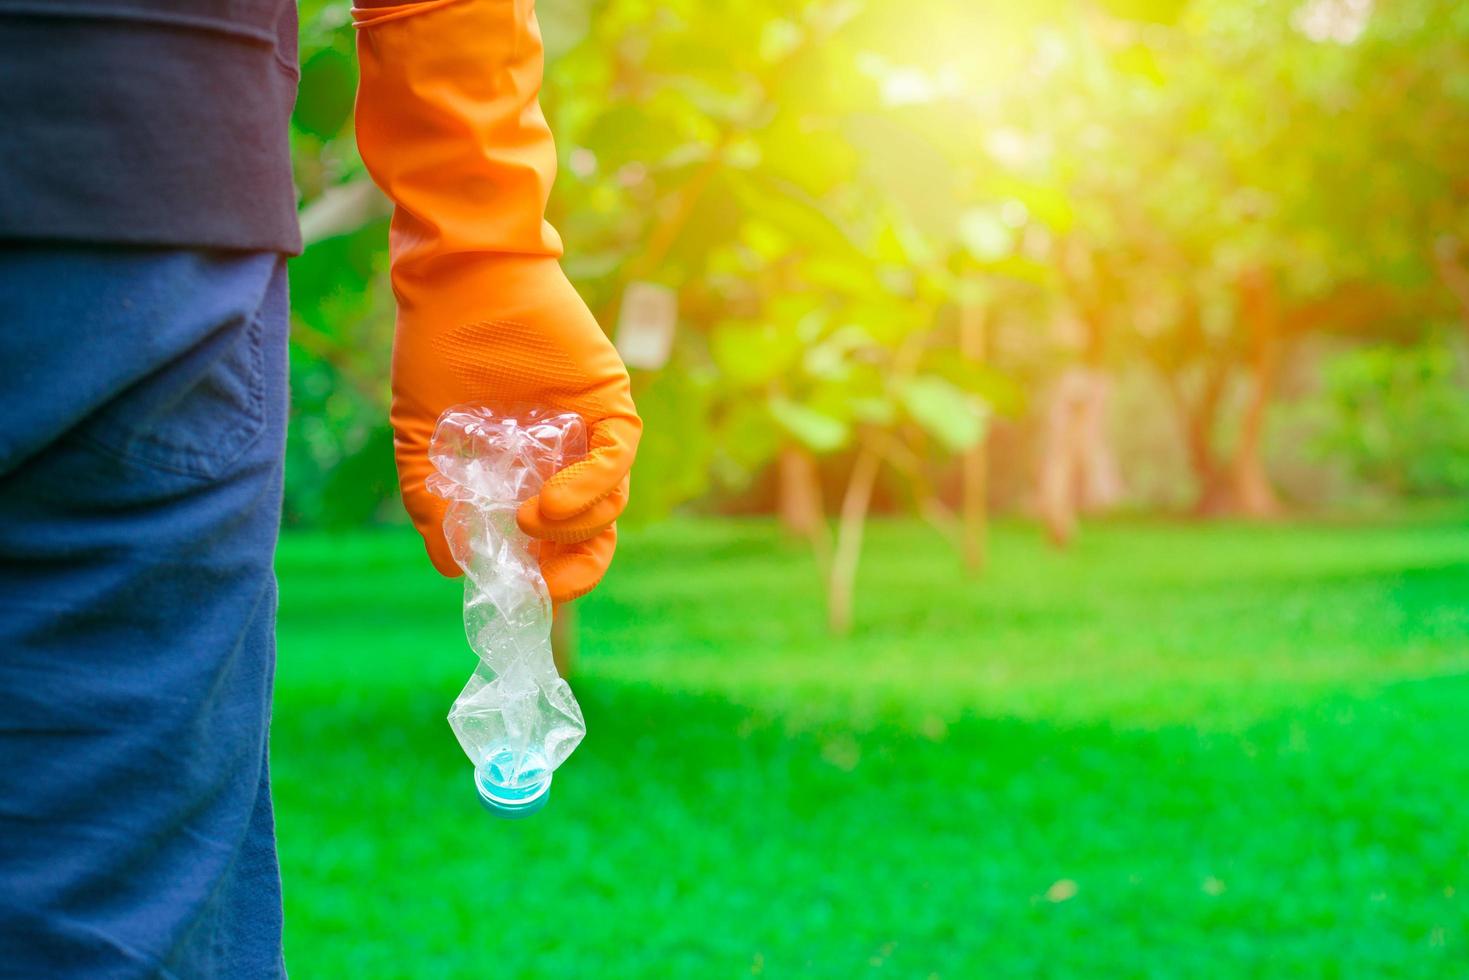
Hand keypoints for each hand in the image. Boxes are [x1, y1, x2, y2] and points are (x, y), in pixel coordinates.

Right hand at [390, 256, 638, 601]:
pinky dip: (590, 488)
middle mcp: (567, 453)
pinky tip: (551, 504)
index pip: (560, 538)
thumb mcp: (424, 439)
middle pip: (596, 530)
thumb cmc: (439, 346)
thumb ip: (433, 503)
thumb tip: (452, 566)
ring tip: (529, 518)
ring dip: (574, 525)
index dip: (551, 573)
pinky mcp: (609, 398)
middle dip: (575, 566)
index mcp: (530, 467)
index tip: (525, 591)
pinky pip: (618, 457)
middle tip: (543, 580)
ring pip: (612, 502)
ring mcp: (591, 427)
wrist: (458, 277)